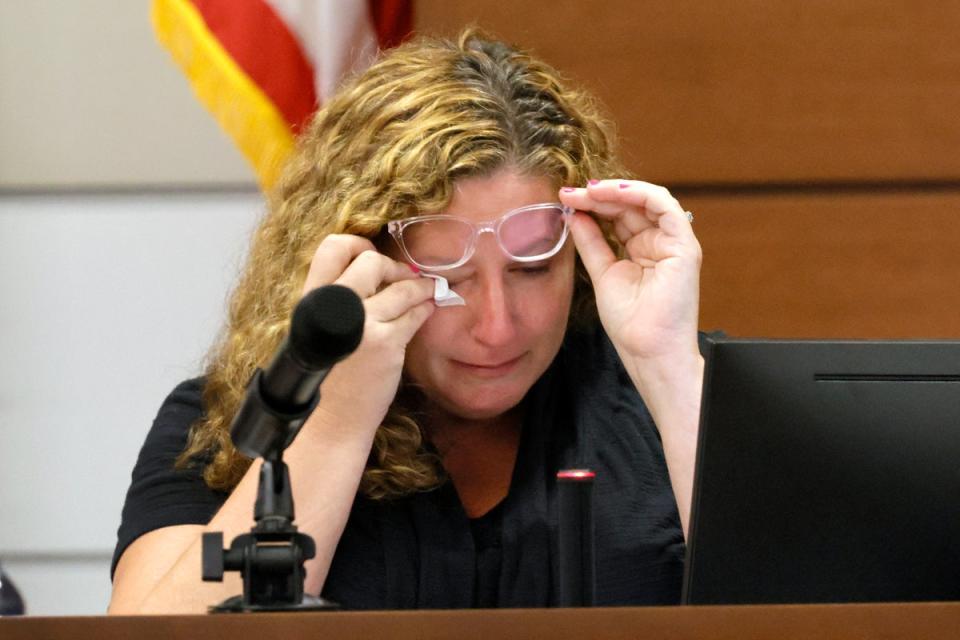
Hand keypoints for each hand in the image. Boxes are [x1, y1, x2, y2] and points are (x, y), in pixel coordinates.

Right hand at [300, 235, 434, 435]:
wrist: (330, 421)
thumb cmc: (329, 376)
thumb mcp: (321, 330)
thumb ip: (339, 301)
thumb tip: (376, 272)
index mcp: (311, 299)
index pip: (331, 248)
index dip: (356, 244)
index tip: (371, 255)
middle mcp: (334, 307)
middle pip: (371, 260)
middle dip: (393, 266)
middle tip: (404, 276)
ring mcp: (363, 325)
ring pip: (402, 287)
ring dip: (421, 286)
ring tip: (428, 290)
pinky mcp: (386, 345)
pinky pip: (415, 314)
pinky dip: (425, 308)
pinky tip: (427, 309)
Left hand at [559, 180, 701, 366]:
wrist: (648, 351)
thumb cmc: (630, 323)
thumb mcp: (602, 273)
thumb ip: (591, 242)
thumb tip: (575, 214)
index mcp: (642, 250)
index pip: (619, 216)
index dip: (593, 204)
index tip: (565, 199)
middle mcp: (660, 243)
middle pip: (630, 205)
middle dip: (599, 195)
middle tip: (570, 192)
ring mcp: (674, 243)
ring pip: (648, 200)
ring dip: (616, 191)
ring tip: (588, 191)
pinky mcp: (685, 246)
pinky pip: (666, 207)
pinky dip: (640, 194)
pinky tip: (613, 192)